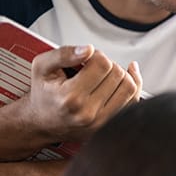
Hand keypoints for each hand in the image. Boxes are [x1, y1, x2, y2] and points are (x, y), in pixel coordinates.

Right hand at [22, 45, 141, 143]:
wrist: (44, 122)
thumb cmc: (44, 94)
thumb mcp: (42, 67)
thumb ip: (63, 54)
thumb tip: (88, 50)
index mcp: (70, 98)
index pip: (102, 64)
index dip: (97, 55)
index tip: (88, 58)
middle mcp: (88, 113)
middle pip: (118, 74)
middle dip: (108, 65)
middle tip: (94, 67)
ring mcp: (102, 122)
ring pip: (130, 87)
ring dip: (121, 75)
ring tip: (105, 75)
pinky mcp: (112, 126)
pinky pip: (134, 101)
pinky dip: (132, 86)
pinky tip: (122, 79)